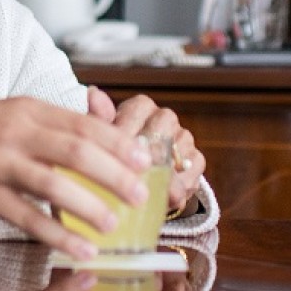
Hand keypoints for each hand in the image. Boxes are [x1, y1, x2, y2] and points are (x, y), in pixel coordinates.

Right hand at [0, 97, 149, 260]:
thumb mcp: (8, 115)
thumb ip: (47, 127)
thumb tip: (93, 140)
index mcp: (27, 110)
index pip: (83, 124)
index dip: (118, 143)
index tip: (144, 161)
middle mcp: (16, 132)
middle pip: (78, 151)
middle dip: (116, 174)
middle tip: (140, 196)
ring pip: (55, 183)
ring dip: (91, 206)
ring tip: (114, 226)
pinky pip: (27, 217)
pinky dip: (58, 234)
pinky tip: (80, 249)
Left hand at [88, 89, 204, 214]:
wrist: (138, 184)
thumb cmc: (115, 157)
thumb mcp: (100, 141)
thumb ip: (98, 119)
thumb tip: (93, 93)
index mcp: (141, 106)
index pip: (136, 112)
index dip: (123, 134)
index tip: (110, 154)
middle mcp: (165, 117)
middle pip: (159, 132)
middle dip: (144, 156)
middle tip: (129, 176)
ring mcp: (184, 137)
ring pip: (177, 152)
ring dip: (162, 174)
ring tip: (146, 191)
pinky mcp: (197, 160)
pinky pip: (191, 172)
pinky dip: (178, 187)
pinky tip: (164, 198)